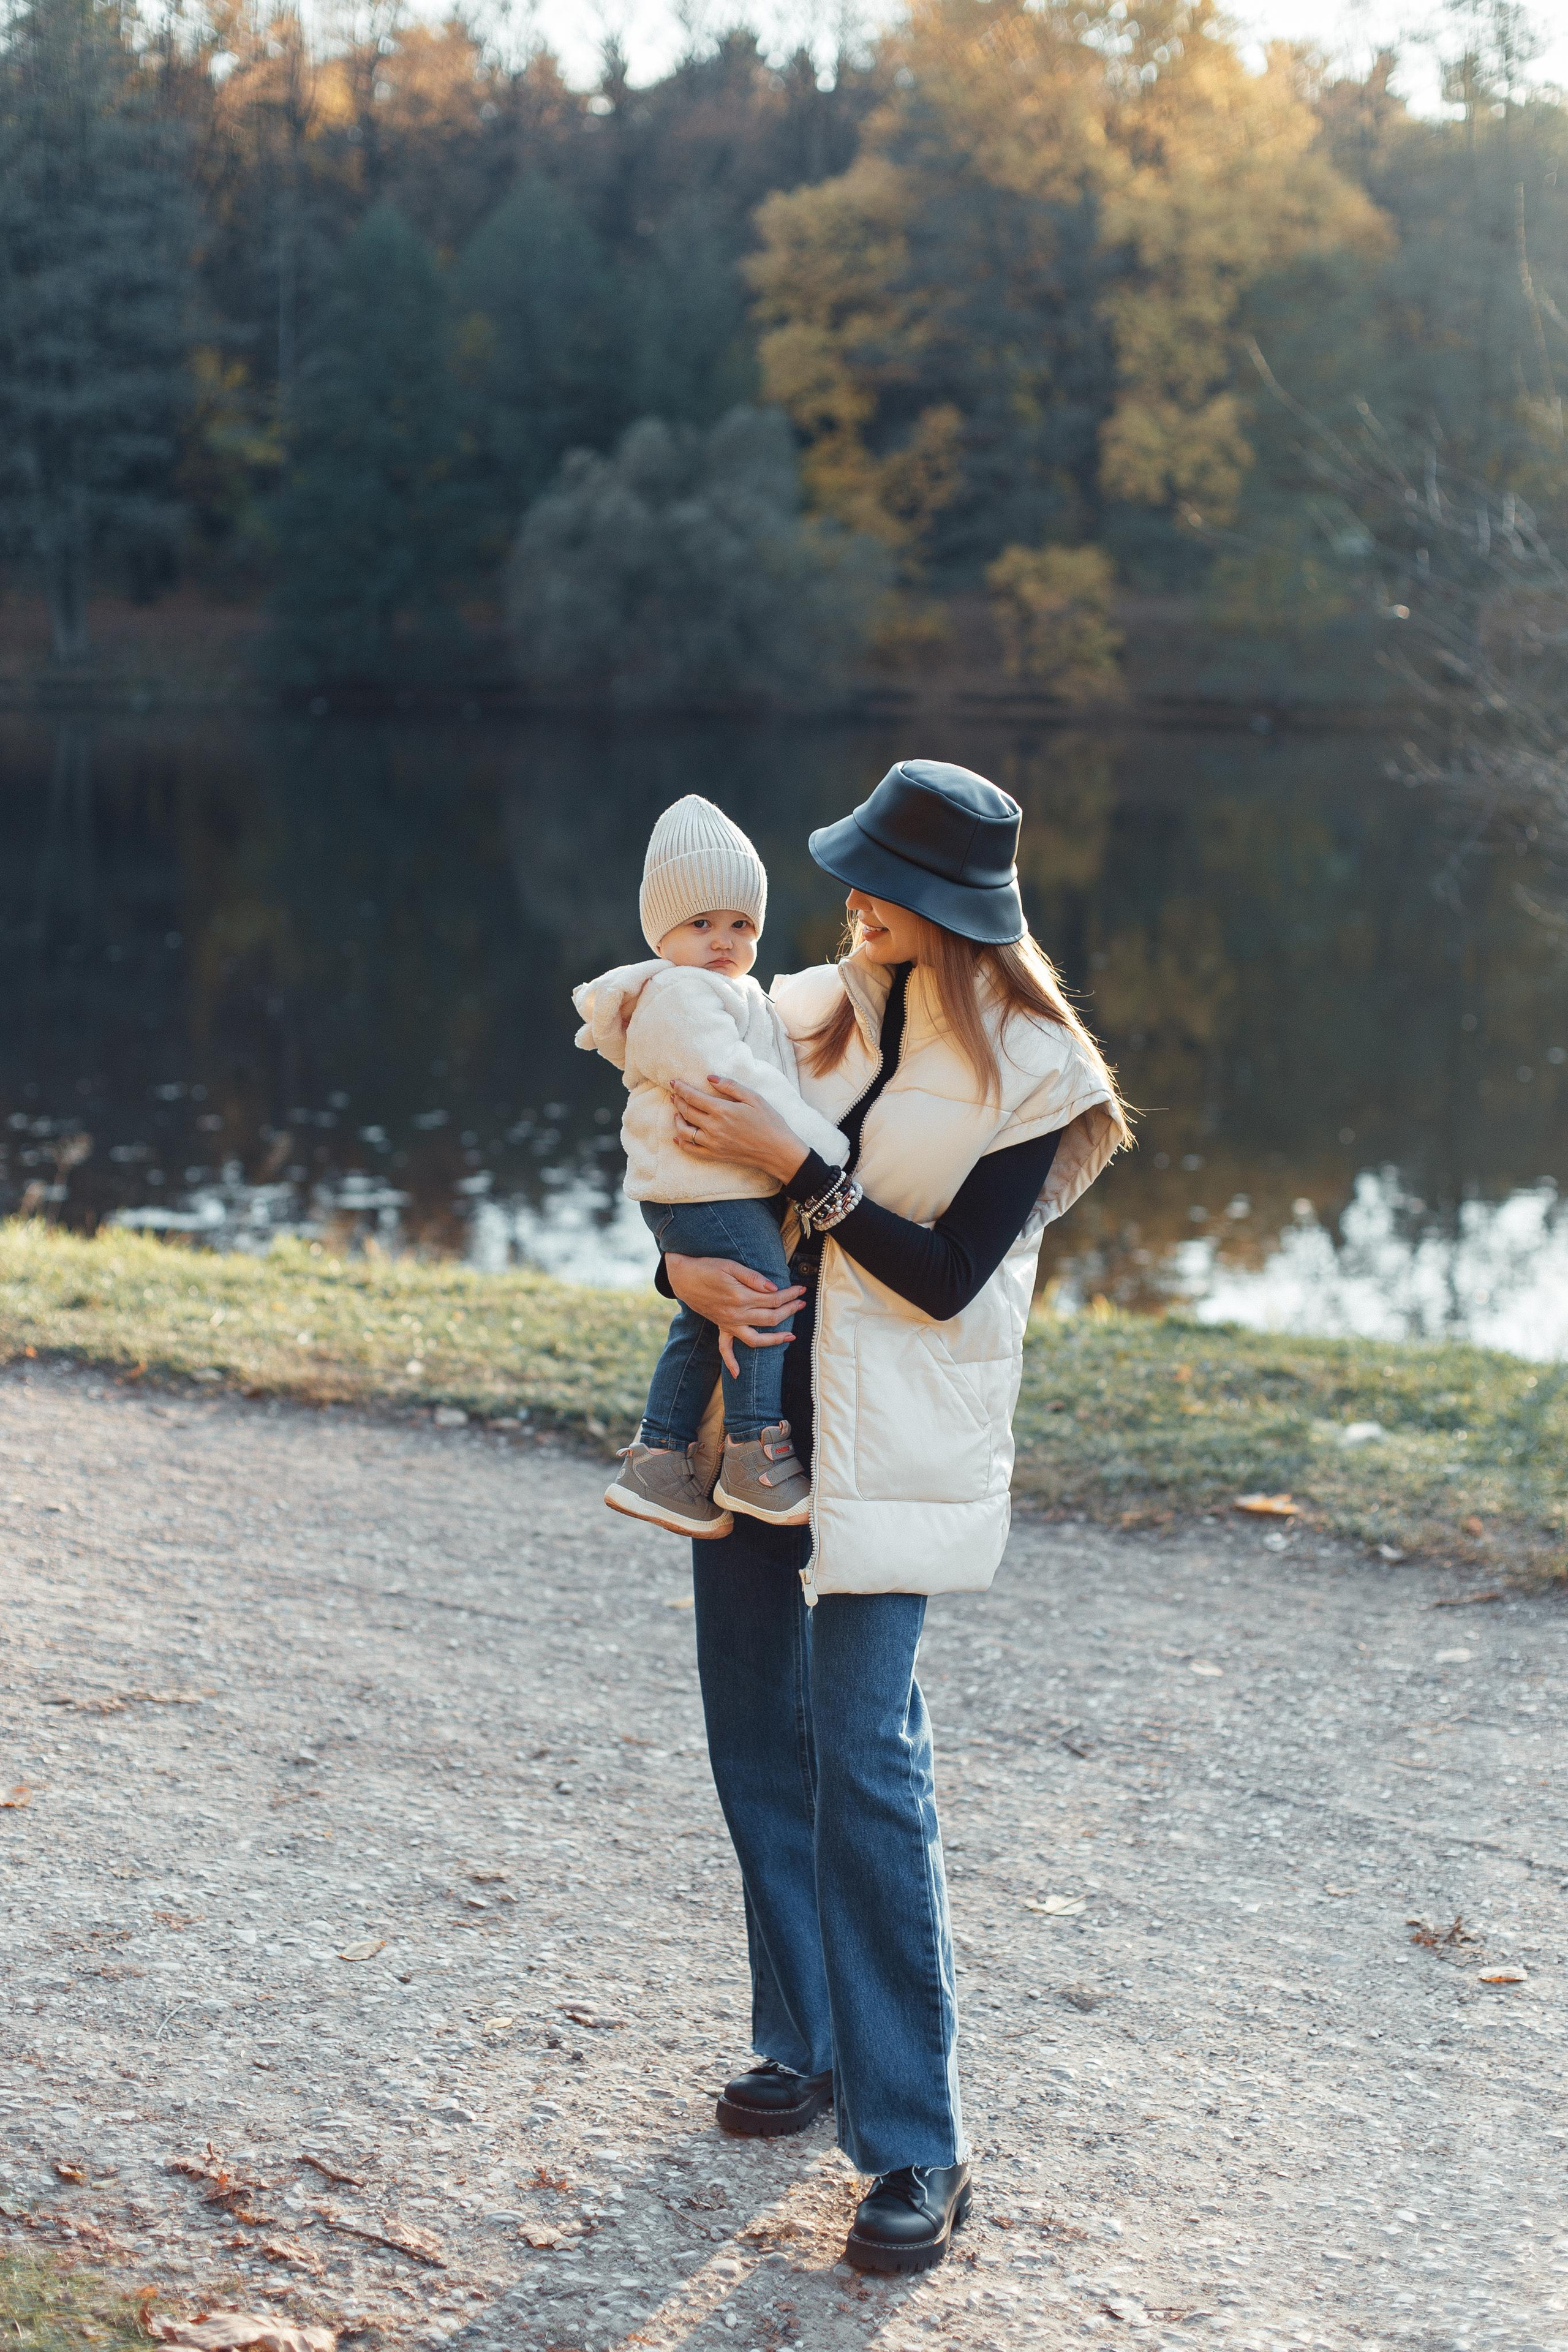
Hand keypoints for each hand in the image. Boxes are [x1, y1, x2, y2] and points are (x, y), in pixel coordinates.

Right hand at [664, 1252, 805, 1380]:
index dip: (790, 1295)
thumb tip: (774, 1288)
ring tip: (790, 1336)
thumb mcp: (731, 1266)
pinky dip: (731, 1362)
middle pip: (770, 1318)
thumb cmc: (707, 1267)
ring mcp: (728, 1323)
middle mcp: (736, 1315)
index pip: (773, 1299)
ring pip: (756, 1339)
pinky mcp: (720, 1326)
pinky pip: (724, 1348)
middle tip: (802, 1303)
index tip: (800, 1290)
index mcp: (740, 1297)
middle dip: (790, 1310)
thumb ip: (753, 1278)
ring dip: (775, 1339)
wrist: (683, 1277)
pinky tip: (738, 1374)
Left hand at [669, 1075, 807, 1183]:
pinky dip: (681, 1142)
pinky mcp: (715, 1155)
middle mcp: (713, 1127)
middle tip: (675, 1093)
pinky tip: (678, 1136)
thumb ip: (730, 1086)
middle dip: (677, 1100)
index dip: (680, 1088)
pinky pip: (691, 1149)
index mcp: (722, 1110)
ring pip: (684, 1131)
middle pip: (686, 1111)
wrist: (778, 1151)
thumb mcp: (754, 1098)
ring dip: (677, 1119)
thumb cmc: (769, 1122)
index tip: (673, 1082)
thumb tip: (710, 1078)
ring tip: (677, 1112)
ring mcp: (712, 1143)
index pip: (692, 1097)